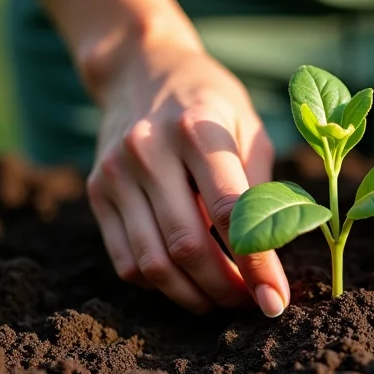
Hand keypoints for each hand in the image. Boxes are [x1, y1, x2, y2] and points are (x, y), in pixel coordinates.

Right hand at [85, 37, 288, 316]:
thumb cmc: (211, 103)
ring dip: (194, 296)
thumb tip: (274, 257)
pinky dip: (160, 285)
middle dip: (226, 289)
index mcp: (196, 129)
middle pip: (188, 246)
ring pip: (153, 263)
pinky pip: (126, 260)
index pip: (229, 213)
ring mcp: (115, 173)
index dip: (257, 265)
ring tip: (224, 300)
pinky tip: (188, 282)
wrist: (141, 70)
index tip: (276, 301)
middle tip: (252, 303)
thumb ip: (261, 187)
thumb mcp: (249, 128)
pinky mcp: (97, 192)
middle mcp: (148, 150)